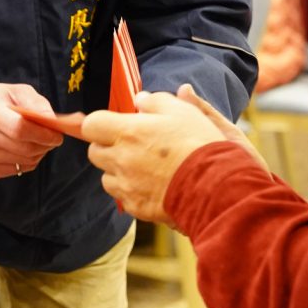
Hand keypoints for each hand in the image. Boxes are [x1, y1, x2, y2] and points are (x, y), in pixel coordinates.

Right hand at [0, 83, 63, 179]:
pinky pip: (16, 170)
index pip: (18, 128)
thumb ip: (37, 104)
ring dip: (38, 154)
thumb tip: (52, 122)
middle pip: (22, 147)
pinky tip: (27, 150)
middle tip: (53, 140)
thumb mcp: (17, 91)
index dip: (42, 134)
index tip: (57, 135)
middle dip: (44, 146)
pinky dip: (28, 162)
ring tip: (40, 142)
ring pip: (21, 161)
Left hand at [82, 85, 258, 222]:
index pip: (91, 125)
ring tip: (146, 166)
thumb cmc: (200, 145)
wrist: (216, 188)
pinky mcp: (136, 207)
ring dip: (118, 170)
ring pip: (107, 177)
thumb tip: (140, 100)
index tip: (113, 123)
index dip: (101, 123)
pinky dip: (132, 190)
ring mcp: (127, 186)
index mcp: (128, 132)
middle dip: (108, 146)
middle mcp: (121, 160)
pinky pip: (123, 197)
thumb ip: (156, 101)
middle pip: (95, 151)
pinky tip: (154, 185)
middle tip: (133, 144)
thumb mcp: (183, 111)